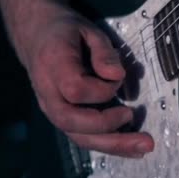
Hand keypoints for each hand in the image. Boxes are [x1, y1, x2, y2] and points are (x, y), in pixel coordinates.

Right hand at [13, 0, 154, 157]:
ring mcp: (51, 108)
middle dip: (108, 129)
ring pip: (77, 136)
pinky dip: (107, 144)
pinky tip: (130, 147)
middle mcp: (47, 93)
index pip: (75, 89)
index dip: (101, 89)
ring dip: (112, 145)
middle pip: (72, 122)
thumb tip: (117, 76)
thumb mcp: (87, 30)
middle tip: (137, 123)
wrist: (35, 35)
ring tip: (143, 147)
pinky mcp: (61, 116)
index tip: (118, 77)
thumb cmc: (64, 31)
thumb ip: (103, 52)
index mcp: (53, 66)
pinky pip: (81, 136)